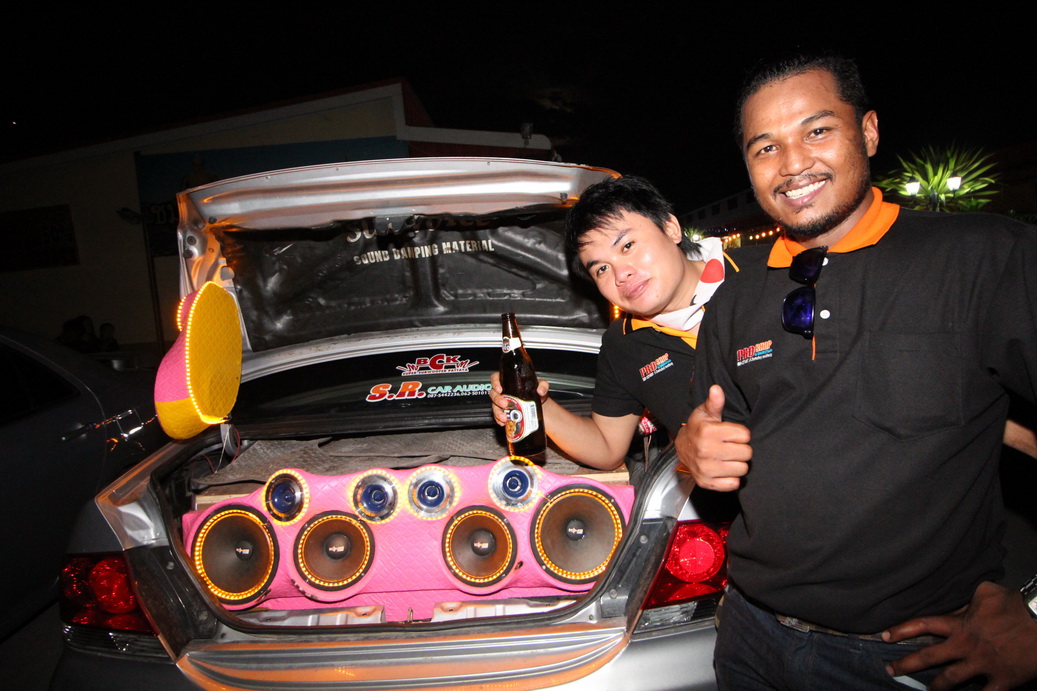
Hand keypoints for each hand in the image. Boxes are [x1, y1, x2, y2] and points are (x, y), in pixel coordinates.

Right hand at [488, 371, 548, 426]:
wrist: (538, 404)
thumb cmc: (536, 391)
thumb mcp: (541, 385)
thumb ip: (543, 386)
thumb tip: (540, 391)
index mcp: (508, 381)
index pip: (496, 378)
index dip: (495, 382)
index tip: (500, 388)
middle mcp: (503, 391)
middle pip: (493, 393)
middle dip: (497, 399)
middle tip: (505, 403)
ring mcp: (502, 402)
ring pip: (494, 405)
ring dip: (497, 412)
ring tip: (504, 417)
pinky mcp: (503, 411)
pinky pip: (497, 416)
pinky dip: (499, 420)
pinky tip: (503, 423)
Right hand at [674, 385, 750, 490]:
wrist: (681, 448)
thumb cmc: (698, 428)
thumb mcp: (705, 413)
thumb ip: (715, 402)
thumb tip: (717, 389)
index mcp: (708, 432)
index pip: (745, 435)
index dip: (741, 434)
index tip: (731, 434)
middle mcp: (706, 451)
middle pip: (746, 453)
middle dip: (741, 449)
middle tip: (731, 446)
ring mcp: (706, 469)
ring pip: (742, 469)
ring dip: (738, 464)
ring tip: (728, 457)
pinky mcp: (707, 483)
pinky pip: (733, 484)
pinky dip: (732, 478)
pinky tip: (724, 469)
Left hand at [884, 581, 1036, 689]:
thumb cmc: (1017, 608)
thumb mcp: (988, 593)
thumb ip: (968, 599)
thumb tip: (959, 602)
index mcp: (961, 625)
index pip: (922, 625)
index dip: (901, 630)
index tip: (884, 636)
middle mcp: (965, 646)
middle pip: (928, 657)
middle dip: (906, 664)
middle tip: (889, 670)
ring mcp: (982, 666)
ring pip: (950, 680)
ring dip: (935, 687)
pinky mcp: (1002, 681)